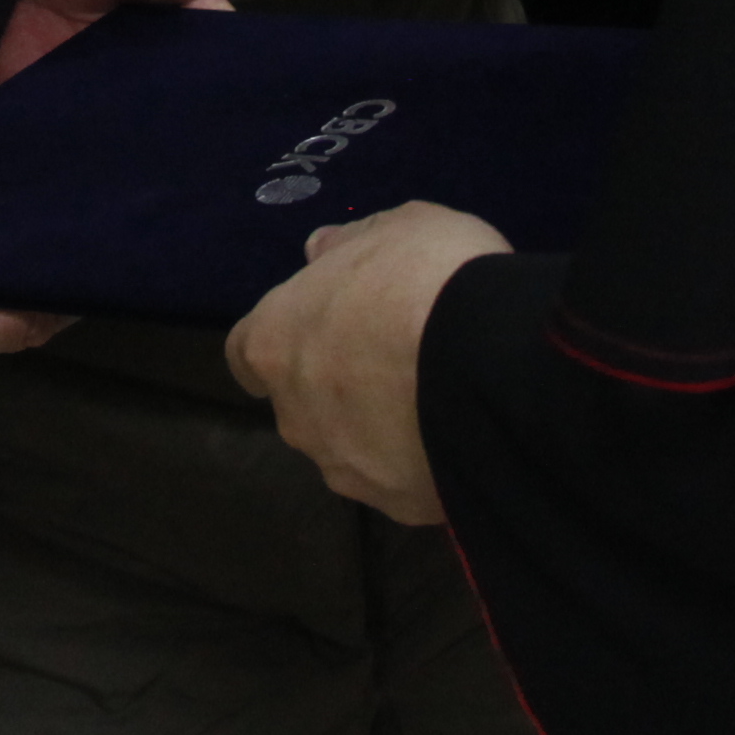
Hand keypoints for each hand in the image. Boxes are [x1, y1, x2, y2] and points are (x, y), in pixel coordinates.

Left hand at [226, 201, 508, 525]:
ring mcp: (343, 468)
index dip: (280, 343)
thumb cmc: (429, 279)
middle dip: (337, 386)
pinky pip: (401, 481)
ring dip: (377, 430)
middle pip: (301, 403)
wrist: (490, 366)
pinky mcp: (395, 508)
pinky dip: (420, 463)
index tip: (312, 334)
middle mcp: (295, 414)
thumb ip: (351, 242)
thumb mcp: (399, 227)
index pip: (244, 354)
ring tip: (436, 402)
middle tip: (396, 359)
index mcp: (275, 341)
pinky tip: (460, 438)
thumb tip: (318, 250)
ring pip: (348, 449)